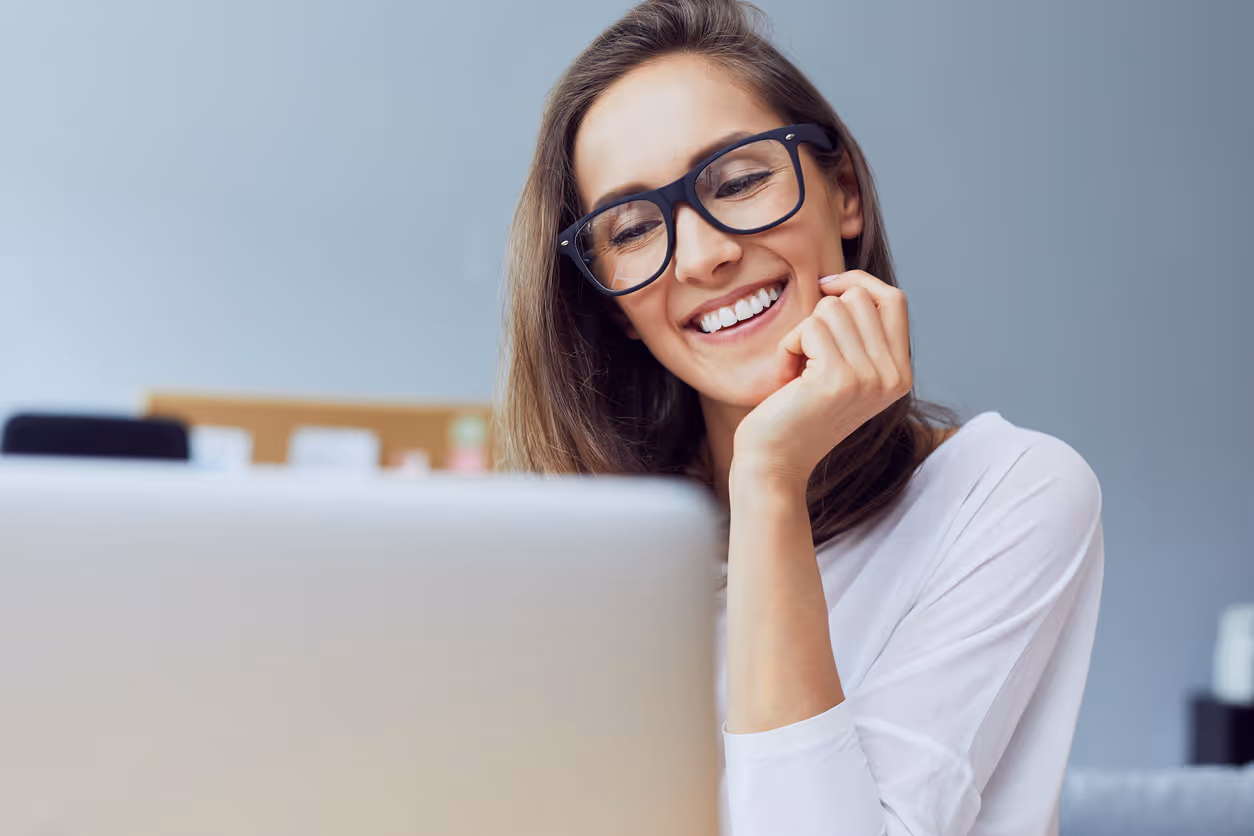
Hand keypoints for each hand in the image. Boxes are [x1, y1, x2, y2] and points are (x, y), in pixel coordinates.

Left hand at [732, 270, 912, 487]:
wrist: (775, 462)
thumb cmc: (797, 411)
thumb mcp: (843, 370)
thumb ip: (858, 334)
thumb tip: (847, 281)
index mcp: (900, 373)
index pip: (894, 300)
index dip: (859, 281)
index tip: (826, 287)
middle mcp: (893, 376)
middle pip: (859, 297)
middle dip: (822, 314)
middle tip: (807, 354)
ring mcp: (870, 378)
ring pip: (832, 309)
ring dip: (802, 334)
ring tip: (797, 370)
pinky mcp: (839, 380)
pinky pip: (809, 328)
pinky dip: (788, 346)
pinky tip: (787, 378)